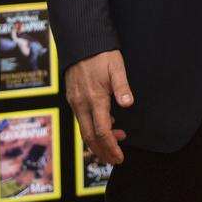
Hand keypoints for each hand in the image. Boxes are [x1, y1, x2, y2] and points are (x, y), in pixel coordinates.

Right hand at [66, 49, 133, 164]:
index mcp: (94, 98)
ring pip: (83, 130)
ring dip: (98, 142)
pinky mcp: (73, 98)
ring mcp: (75, 102)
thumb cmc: (101, 53)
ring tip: (115, 145)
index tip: (120, 156)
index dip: (111, 146)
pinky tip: (107, 125)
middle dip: (102, 152)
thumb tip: (129, 103)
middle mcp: (81, 104)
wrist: (81, 42)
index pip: (101, 131)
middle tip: (116, 159)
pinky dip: (92, 129)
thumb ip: (122, 86)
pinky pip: (81, 120)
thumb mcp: (116, 67)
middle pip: (89, 137)